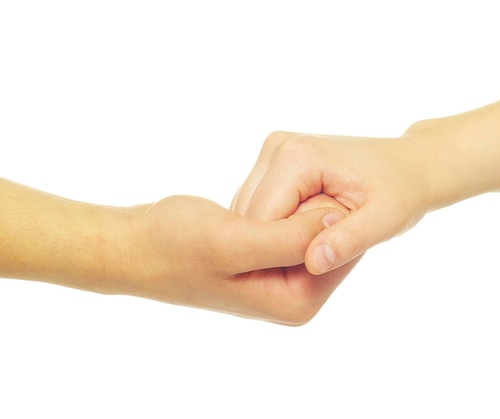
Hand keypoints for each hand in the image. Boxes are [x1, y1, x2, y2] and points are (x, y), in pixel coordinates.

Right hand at [129, 194, 355, 324]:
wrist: (135, 245)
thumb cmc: (177, 245)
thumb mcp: (235, 242)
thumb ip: (290, 238)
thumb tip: (336, 221)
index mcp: (295, 301)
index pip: (337, 251)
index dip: (325, 214)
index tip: (303, 193)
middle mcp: (293, 295)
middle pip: (327, 242)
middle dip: (310, 211)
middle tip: (279, 195)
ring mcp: (279, 277)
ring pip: (310, 229)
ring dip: (296, 206)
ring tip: (264, 197)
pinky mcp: (265, 258)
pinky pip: (290, 227)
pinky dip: (281, 208)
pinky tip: (256, 203)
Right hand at [231, 130, 436, 274]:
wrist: (409, 164)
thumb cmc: (402, 191)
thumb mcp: (385, 221)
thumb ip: (349, 241)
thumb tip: (313, 264)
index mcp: (297, 157)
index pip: (263, 223)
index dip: (280, 255)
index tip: (313, 270)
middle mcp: (275, 148)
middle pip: (253, 219)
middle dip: (278, 247)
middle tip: (323, 257)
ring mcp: (271, 153)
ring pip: (252, 216)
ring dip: (276, 239)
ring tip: (321, 242)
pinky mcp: (273, 163)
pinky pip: (261, 208)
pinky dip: (278, 229)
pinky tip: (310, 233)